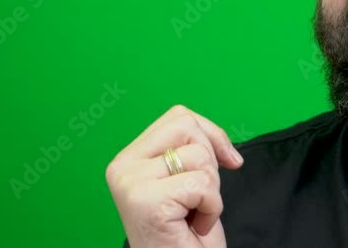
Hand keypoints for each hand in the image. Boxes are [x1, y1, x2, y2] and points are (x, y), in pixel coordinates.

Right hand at [106, 105, 244, 247]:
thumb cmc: (184, 232)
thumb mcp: (186, 178)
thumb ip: (191, 149)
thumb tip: (225, 146)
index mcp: (128, 158)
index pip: (179, 116)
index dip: (212, 135)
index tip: (225, 162)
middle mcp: (122, 167)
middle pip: (187, 126)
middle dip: (210, 160)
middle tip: (197, 196)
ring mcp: (131, 184)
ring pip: (198, 155)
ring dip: (211, 189)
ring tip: (193, 212)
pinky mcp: (148, 202)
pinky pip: (203, 183)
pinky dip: (211, 207)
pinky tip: (194, 225)